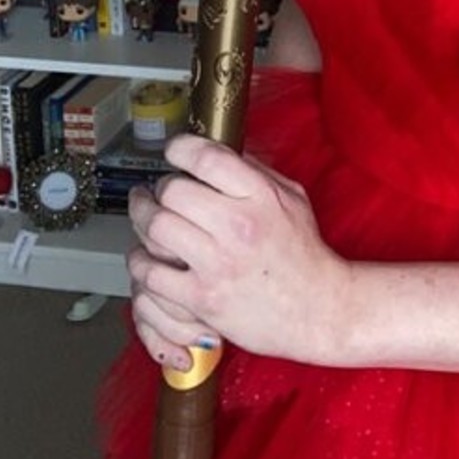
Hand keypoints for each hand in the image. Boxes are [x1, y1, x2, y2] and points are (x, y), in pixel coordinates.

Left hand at [127, 133, 346, 370]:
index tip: (173, 151)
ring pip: (156, 227)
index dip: (180, 148)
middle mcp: (238, 226)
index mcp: (261, 197)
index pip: (207, 159)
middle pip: (173, 191)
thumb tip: (219, 151)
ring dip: (142, 220)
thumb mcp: (292, 198)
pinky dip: (141, 262)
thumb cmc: (303, 254)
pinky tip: (146, 257)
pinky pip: (152, 273)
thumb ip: (256, 172)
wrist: (317, 309)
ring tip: (145, 217)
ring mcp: (218, 264)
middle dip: (160, 189)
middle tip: (159, 192)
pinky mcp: (203, 299)